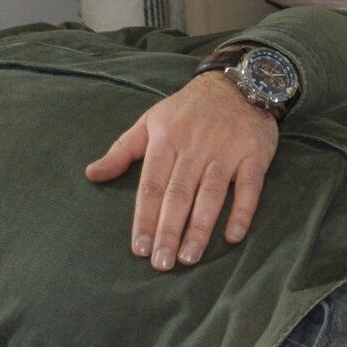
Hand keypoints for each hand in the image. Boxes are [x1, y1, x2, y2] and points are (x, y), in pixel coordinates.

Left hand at [85, 72, 277, 270]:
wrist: (238, 83)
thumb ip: (122, 150)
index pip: (152, 185)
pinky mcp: (254, 155)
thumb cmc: (188, 109)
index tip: (139, 248)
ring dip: (200, 228)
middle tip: (161, 263)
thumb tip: (92, 174)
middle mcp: (195, 147)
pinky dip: (242, 211)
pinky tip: (233, 235)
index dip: (145, 217)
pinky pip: (249, 187)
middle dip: (168, 230)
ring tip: (189, 258)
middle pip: (178, 194)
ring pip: (211, 194)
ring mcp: (226, 151)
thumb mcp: (151, 121)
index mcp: (167, 140)